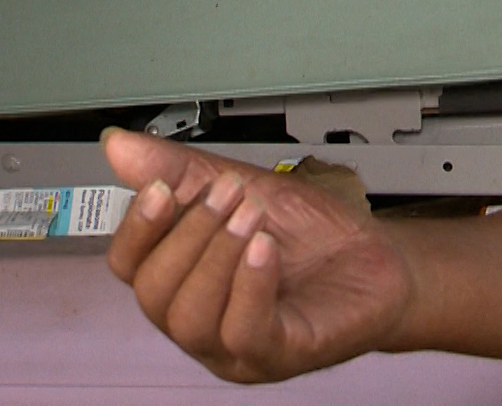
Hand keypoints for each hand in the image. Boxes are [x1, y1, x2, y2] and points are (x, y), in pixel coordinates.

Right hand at [102, 128, 413, 382]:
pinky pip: (243, 331)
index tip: (161, 187)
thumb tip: (119, 146)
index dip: (138, 226)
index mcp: (183, 281)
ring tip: (251, 217)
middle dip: (188, 234)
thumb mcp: (250, 189)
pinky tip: (265, 250)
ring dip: (216, 257)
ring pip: (189, 317)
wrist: (382, 261)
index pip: (129, 265)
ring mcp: (233, 347)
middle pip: (154, 291)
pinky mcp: (277, 355)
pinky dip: (249, 285)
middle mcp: (199, 321)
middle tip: (228, 194)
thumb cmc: (316, 237)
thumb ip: (185, 171)